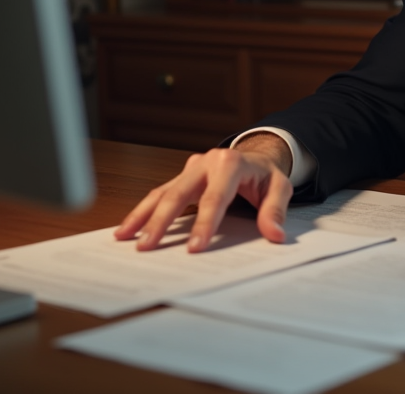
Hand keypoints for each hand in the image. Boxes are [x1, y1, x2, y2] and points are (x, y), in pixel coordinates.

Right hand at [114, 133, 294, 251]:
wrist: (256, 156)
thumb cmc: (265, 175)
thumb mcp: (280, 188)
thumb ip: (275, 210)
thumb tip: (274, 235)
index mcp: (230, 163)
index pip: (215, 197)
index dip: (204, 223)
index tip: (194, 247)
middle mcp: (206, 162)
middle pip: (179, 193)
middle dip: (162, 221)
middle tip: (147, 246)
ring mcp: (191, 168)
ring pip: (163, 192)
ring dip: (143, 215)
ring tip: (125, 237)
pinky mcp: (182, 177)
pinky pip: (160, 194)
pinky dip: (143, 210)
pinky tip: (128, 227)